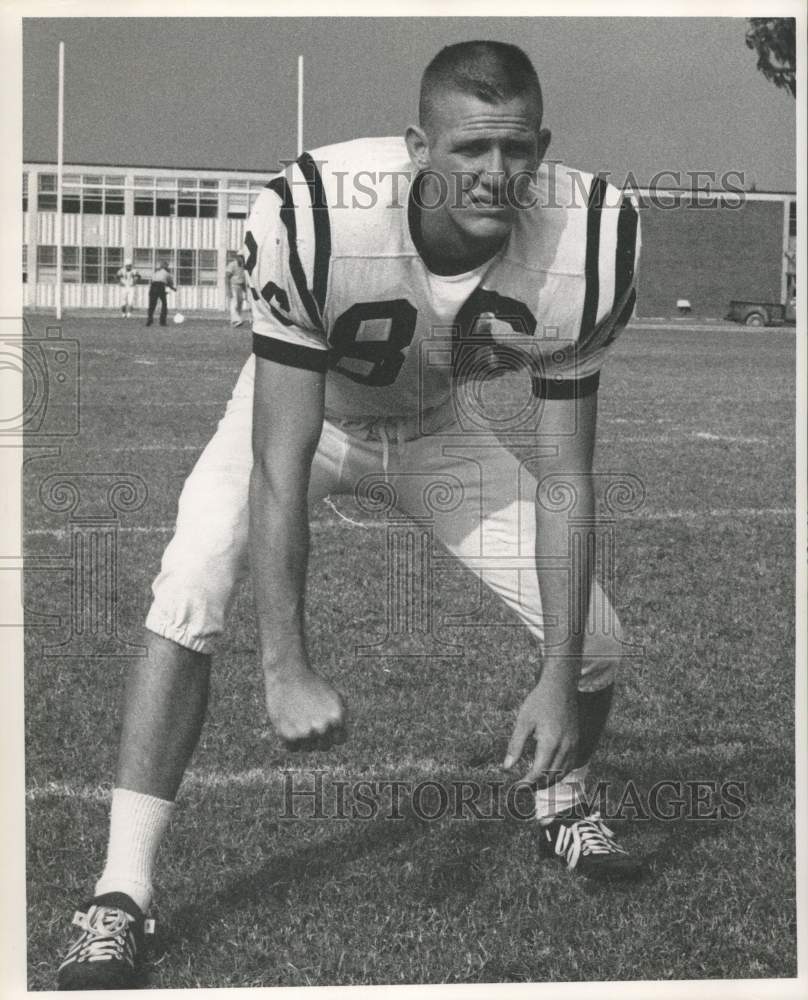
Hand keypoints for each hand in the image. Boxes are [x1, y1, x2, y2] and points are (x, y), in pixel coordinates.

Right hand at [264, 663, 346, 750]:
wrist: (288, 674)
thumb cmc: (312, 686)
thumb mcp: (334, 698)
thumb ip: (339, 719)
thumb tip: (339, 740)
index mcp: (337, 718)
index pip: (339, 740)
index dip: (332, 733)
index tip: (324, 724)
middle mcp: (323, 727)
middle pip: (324, 746)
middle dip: (318, 738)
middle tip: (309, 721)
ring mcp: (305, 732)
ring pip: (307, 748)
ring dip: (303, 739)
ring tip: (298, 719)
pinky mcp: (288, 734)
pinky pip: (292, 748)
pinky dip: (290, 739)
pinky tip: (289, 723)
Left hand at [503, 670, 578, 786]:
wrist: (560, 687)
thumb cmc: (538, 702)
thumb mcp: (523, 722)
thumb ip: (515, 745)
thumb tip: (506, 767)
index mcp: (550, 742)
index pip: (539, 772)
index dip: (527, 783)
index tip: (516, 787)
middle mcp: (565, 747)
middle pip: (552, 776)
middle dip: (537, 785)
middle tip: (523, 788)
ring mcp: (573, 745)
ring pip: (563, 773)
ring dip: (549, 781)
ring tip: (534, 784)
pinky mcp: (576, 741)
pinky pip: (570, 765)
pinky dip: (560, 773)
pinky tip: (549, 772)